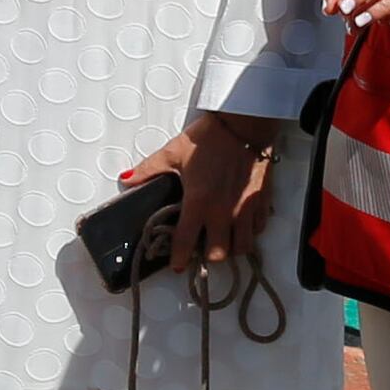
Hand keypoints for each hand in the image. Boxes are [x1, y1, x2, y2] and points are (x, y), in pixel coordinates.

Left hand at [118, 112, 279, 275]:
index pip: (186, 242)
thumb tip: (127, 180)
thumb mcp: (173, 153)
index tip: (177, 265)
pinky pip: (258, 229)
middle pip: (218, 254)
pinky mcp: (262, 201)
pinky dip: (249, 232)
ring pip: (242, 247)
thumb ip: (149, 171)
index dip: (180, 258)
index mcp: (199, 203)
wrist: (243, 124)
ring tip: (222, 240)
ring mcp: (245, 209)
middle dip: (208, 256)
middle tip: (201, 248)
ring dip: (231, 248)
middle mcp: (224, 212)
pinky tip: (241, 224)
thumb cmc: (210, 138)